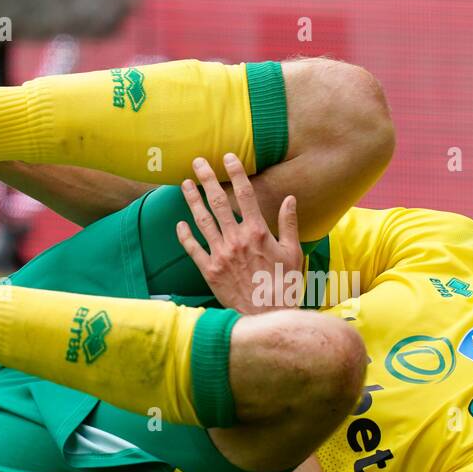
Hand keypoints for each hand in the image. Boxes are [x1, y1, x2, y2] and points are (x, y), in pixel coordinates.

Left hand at [176, 153, 303, 314]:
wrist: (267, 314)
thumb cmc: (284, 284)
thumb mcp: (293, 252)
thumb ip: (289, 223)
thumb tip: (290, 198)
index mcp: (257, 232)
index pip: (245, 194)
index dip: (236, 173)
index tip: (228, 157)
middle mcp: (236, 239)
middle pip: (218, 202)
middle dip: (206, 179)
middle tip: (198, 163)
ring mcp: (220, 255)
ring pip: (202, 221)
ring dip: (191, 200)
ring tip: (184, 184)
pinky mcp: (209, 271)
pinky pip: (193, 249)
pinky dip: (185, 236)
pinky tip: (179, 224)